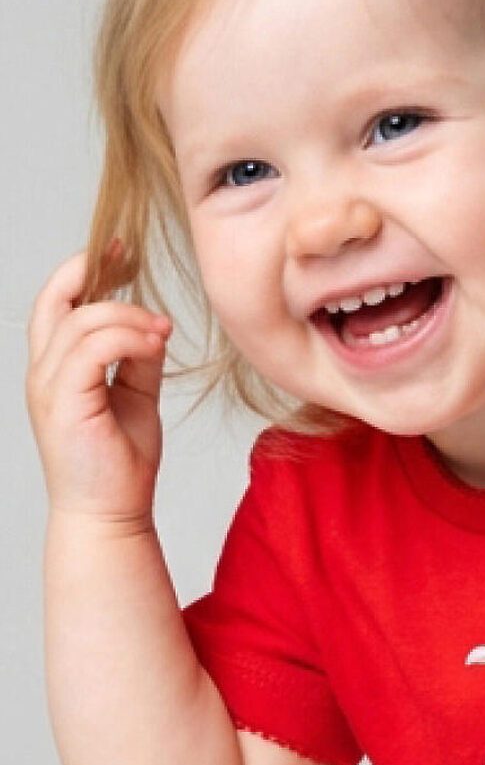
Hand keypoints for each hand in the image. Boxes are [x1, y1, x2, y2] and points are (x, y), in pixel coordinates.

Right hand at [25, 237, 173, 524]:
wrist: (112, 515)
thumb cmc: (120, 464)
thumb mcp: (136, 399)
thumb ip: (137, 360)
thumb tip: (152, 326)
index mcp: (56, 369)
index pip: (57, 304)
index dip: (84, 270)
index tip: (121, 250)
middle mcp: (44, 373)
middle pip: (56, 299)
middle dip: (93, 269)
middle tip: (135, 259)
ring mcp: (49, 387)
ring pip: (81, 320)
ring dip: (128, 315)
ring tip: (161, 331)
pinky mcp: (64, 402)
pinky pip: (91, 348)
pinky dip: (126, 338)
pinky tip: (155, 343)